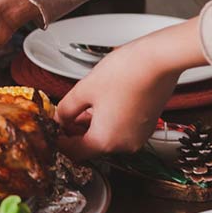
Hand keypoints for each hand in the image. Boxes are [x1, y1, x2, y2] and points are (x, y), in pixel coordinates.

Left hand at [54, 19, 207, 158]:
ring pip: (106, 138)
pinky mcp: (146, 126)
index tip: (53, 130)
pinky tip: (101, 104)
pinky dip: (109, 122)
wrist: (158, 60)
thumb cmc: (125, 72)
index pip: (74, 152)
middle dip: (75, 131)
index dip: (60, 141)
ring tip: (82, 105)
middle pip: (91, 146)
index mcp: (105, 141)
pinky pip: (121, 130)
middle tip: (65, 114)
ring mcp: (138, 137)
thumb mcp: (84, 89)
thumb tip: (59, 118)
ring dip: (92, 125)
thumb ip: (66, 109)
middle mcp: (124, 145)